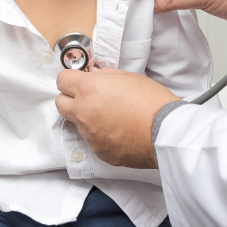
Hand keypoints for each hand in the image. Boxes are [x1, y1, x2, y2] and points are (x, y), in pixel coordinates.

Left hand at [55, 67, 178, 168]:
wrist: (166, 131)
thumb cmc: (151, 101)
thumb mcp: (128, 76)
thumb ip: (105, 75)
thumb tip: (94, 75)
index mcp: (88, 89)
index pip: (62, 80)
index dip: (71, 79)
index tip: (79, 81)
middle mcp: (83, 112)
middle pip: (60, 103)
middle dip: (71, 99)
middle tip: (89, 98)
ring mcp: (89, 134)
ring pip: (77, 123)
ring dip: (88, 118)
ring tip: (113, 117)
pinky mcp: (98, 151)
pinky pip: (92, 140)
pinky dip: (101, 135)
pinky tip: (119, 131)